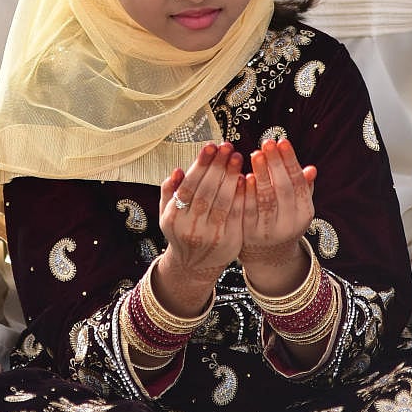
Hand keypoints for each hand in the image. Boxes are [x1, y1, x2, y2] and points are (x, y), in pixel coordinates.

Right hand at [156, 142, 244, 314]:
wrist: (194, 266)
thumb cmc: (182, 231)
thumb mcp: (167, 213)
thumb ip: (169, 191)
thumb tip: (178, 170)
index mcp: (173, 218)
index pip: (188, 186)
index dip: (200, 165)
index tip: (210, 146)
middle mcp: (190, 228)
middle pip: (205, 192)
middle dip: (217, 167)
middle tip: (227, 146)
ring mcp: (210, 236)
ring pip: (222, 202)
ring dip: (230, 177)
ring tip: (237, 157)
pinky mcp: (229, 241)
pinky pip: (236, 215)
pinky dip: (240, 196)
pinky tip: (245, 179)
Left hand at [239, 138, 316, 295]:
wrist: (268, 255)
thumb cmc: (283, 219)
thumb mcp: (298, 206)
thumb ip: (303, 188)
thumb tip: (311, 169)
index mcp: (304, 214)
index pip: (299, 184)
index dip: (291, 162)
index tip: (283, 141)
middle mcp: (288, 224)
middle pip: (283, 190)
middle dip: (275, 164)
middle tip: (267, 143)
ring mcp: (268, 230)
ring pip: (264, 199)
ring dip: (260, 174)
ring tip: (255, 154)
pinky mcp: (248, 234)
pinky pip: (247, 209)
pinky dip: (246, 192)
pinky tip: (243, 176)